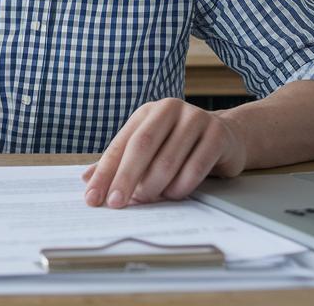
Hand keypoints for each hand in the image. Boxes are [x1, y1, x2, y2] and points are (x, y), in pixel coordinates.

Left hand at [82, 98, 246, 207]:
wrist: (226, 136)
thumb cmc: (179, 145)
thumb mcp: (149, 148)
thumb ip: (120, 161)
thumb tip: (87, 179)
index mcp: (147, 112)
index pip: (121, 144)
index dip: (105, 172)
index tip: (93, 197)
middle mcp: (170, 109)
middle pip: (142, 147)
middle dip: (125, 178)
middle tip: (116, 203)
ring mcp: (196, 119)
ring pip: (168, 159)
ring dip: (154, 186)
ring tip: (146, 200)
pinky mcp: (217, 135)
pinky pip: (195, 167)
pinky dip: (181, 186)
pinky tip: (173, 195)